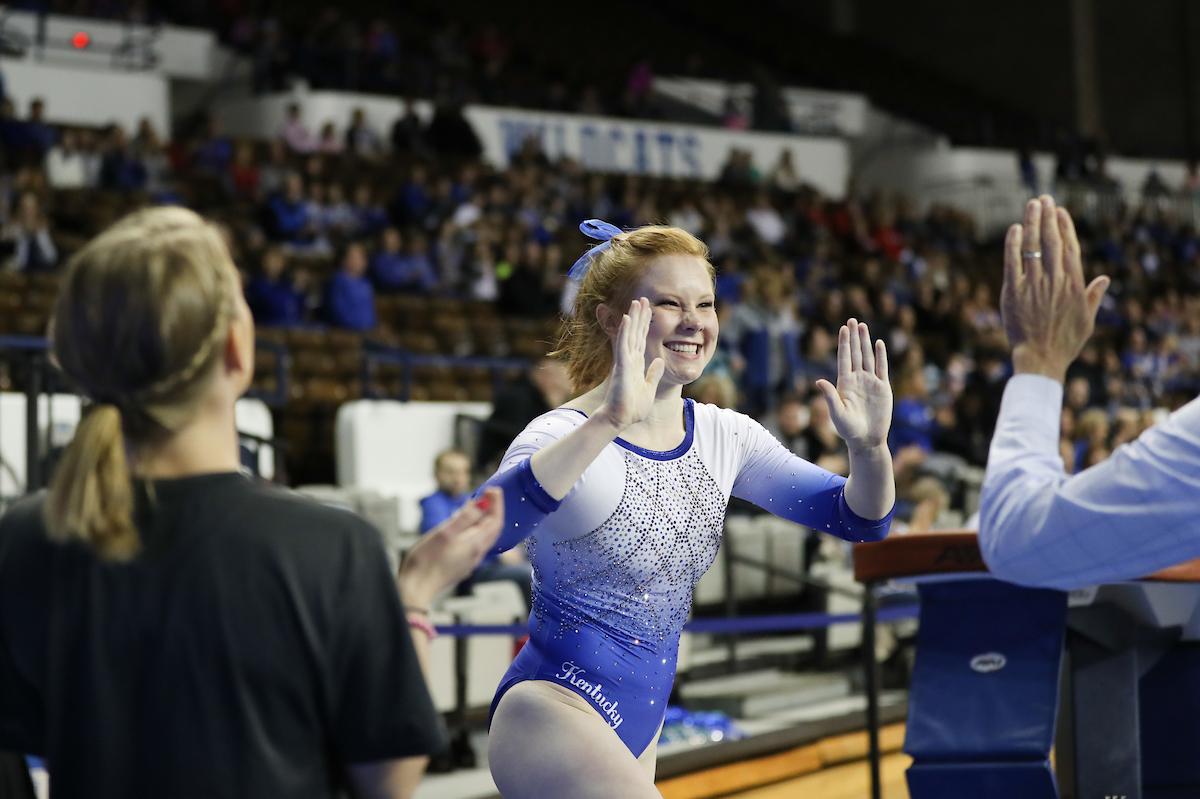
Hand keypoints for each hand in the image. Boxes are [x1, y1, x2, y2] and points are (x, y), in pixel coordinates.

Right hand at [397, 487, 503, 608]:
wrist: (415, 589)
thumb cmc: (425, 562)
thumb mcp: (444, 534)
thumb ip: (464, 518)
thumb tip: (482, 503)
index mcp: (475, 544)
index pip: (495, 521)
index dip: (497, 504)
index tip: (493, 489)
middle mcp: (476, 554)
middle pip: (492, 529)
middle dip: (493, 510)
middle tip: (488, 494)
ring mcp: (469, 561)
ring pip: (484, 537)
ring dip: (485, 520)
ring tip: (478, 507)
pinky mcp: (460, 565)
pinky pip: (475, 544)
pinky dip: (476, 530)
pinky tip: (466, 527)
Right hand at [595, 297, 664, 430]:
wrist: (621, 418)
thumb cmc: (632, 406)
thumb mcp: (649, 387)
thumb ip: (654, 373)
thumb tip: (660, 360)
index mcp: (636, 363)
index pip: (641, 339)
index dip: (645, 324)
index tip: (648, 310)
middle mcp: (630, 359)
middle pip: (636, 332)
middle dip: (640, 315)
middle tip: (643, 299)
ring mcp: (624, 360)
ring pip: (629, 334)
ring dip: (633, 317)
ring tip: (637, 301)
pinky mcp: (621, 365)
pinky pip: (623, 345)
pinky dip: (625, 331)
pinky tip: (627, 318)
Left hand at [816, 318, 891, 451]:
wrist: (867, 440)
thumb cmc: (848, 429)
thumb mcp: (837, 413)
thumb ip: (830, 396)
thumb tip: (819, 381)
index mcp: (844, 383)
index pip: (844, 358)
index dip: (844, 343)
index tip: (842, 328)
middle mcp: (857, 380)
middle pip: (855, 354)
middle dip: (854, 337)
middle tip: (852, 320)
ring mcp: (870, 382)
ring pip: (868, 357)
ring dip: (866, 342)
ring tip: (863, 326)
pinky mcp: (883, 388)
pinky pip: (882, 368)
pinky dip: (880, 356)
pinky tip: (878, 343)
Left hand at [1002, 196, 1109, 382]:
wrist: (1041, 358)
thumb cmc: (1065, 343)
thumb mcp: (1086, 320)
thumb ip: (1093, 297)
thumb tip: (1104, 279)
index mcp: (1074, 285)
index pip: (1070, 248)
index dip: (1065, 227)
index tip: (1060, 211)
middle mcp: (1055, 280)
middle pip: (1052, 241)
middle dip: (1048, 217)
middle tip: (1044, 198)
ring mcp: (1033, 284)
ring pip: (1033, 246)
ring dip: (1032, 222)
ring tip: (1031, 204)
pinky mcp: (1013, 292)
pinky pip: (1012, 262)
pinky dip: (1013, 244)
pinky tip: (1014, 228)